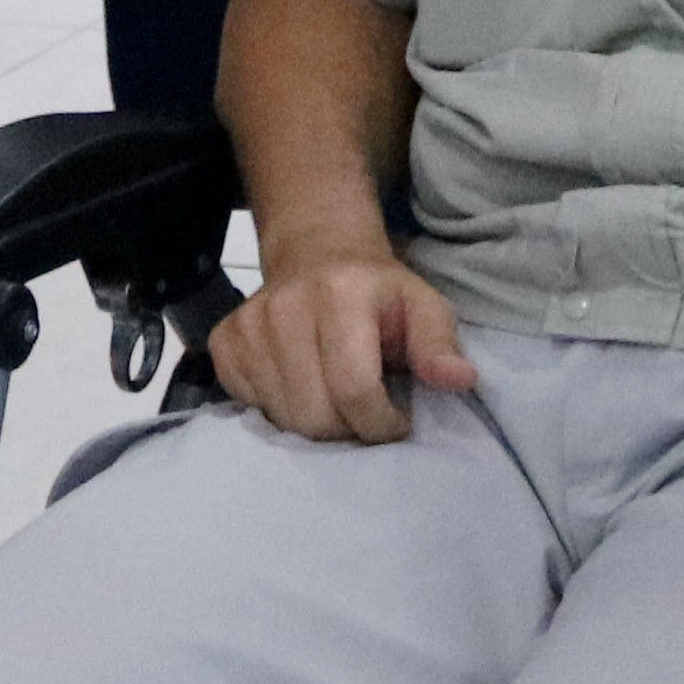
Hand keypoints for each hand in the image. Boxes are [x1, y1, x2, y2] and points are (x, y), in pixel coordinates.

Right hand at [211, 238, 477, 444]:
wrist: (317, 254)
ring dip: (316, 425)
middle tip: (366, 413)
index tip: (398, 420)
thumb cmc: (379, 293)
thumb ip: (439, 343)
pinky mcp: (224, 342)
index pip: (354, 389)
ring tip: (336, 399)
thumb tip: (459, 380)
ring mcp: (247, 325)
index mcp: (339, 294)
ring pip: (282, 419)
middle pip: (314, 415)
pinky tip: (301, 386)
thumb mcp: (423, 306)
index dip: (381, 423)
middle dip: (349, 430)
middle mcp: (284, 306)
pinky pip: (250, 407)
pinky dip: (280, 411)